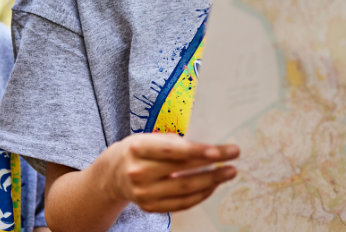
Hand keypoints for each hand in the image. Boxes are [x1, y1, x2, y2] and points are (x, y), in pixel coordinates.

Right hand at [106, 133, 239, 213]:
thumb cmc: (138, 150)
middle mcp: (138, 173)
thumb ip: (175, 142)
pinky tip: (212, 186)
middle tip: (233, 157)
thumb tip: (209, 148)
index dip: (196, 151)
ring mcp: (144, 193)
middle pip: (182, 171)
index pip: (172, 151)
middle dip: (212, 165)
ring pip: (185, 190)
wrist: (112, 174)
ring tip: (229, 172)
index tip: (218, 151)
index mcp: (138, 148)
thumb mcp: (149, 138)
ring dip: (212, 181)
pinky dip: (200, 195)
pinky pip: (181, 203)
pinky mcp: (150, 207)